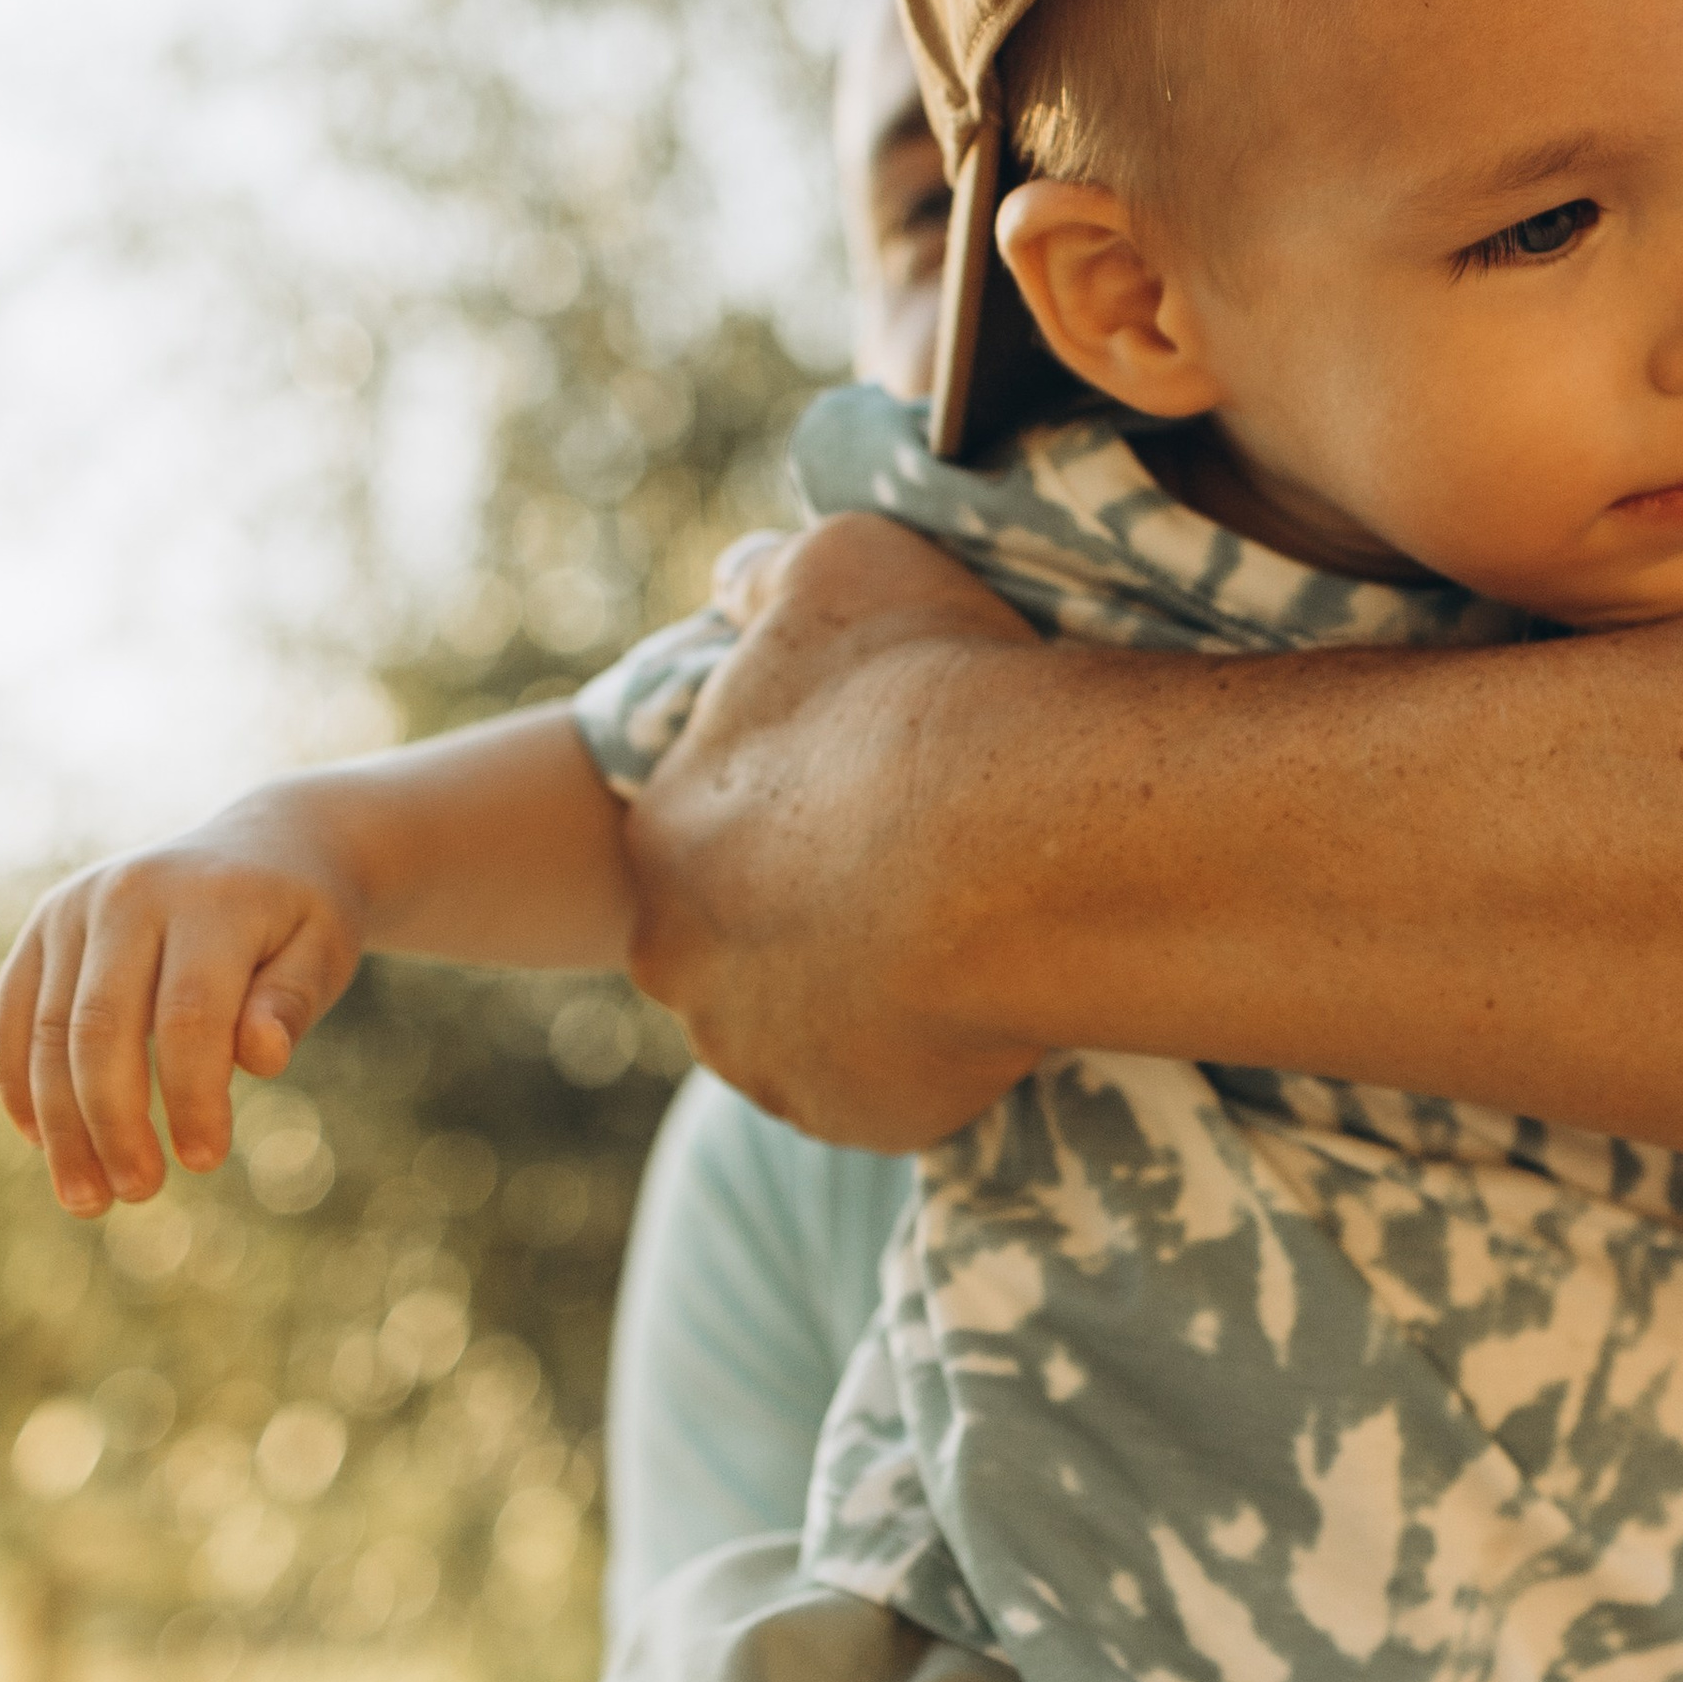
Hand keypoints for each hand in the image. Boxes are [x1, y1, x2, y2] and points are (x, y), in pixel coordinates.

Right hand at [0, 794, 364, 1213]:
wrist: (263, 847)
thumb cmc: (300, 920)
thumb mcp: (322, 952)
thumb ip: (292, 1002)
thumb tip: (262, 1058)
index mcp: (208, 900)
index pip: (189, 1014)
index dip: (192, 1095)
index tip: (206, 1161)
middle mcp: (128, 894)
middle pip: (101, 1027)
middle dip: (112, 1122)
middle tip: (137, 1195)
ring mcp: (74, 906)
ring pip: (46, 1030)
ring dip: (61, 1122)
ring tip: (87, 1198)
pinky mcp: (44, 925)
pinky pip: (12, 1012)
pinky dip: (19, 1081)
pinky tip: (43, 1142)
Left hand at [626, 514, 1048, 1147]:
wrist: (1021, 840)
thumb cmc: (930, 687)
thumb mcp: (838, 563)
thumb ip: (771, 575)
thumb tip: (735, 581)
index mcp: (661, 836)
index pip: (711, 836)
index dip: (800, 815)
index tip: (880, 796)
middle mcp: (680, 960)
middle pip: (745, 944)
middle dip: (816, 917)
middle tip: (924, 876)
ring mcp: (758, 1054)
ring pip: (805, 1024)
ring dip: (864, 994)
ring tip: (965, 938)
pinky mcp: (843, 1118)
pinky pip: (881, 1091)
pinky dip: (925, 1059)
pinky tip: (988, 1003)